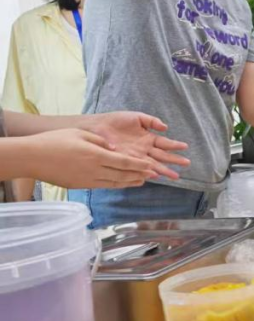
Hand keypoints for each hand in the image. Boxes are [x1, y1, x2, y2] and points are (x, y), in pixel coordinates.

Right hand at [27, 129, 158, 188]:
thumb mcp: (80, 134)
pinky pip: (103, 186)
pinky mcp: (81, 186)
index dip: (140, 166)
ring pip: (115, 183)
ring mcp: (88, 180)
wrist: (32, 158)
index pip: (125, 162)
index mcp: (97, 155)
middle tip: (153, 175)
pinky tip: (122, 183)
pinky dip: (116, 185)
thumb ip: (100, 141)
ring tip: (142, 181)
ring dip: (130, 182)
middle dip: (140, 175)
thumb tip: (115, 148)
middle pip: (123, 175)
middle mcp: (95, 170)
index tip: (152, 166)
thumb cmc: (54, 141)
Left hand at [79, 112, 189, 179]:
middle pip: (163, 156)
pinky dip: (147, 172)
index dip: (175, 145)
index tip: (185, 147)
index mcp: (148, 138)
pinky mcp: (126, 161)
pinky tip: (155, 176)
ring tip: (175, 176)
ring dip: (165, 170)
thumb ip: (151, 121)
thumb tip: (166, 127)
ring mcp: (136, 156)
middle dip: (174, 160)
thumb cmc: (115, 121)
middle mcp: (144, 149)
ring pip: (154, 164)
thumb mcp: (136, 117)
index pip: (165, 143)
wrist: (96, 128)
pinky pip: (139, 167)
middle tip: (186, 164)